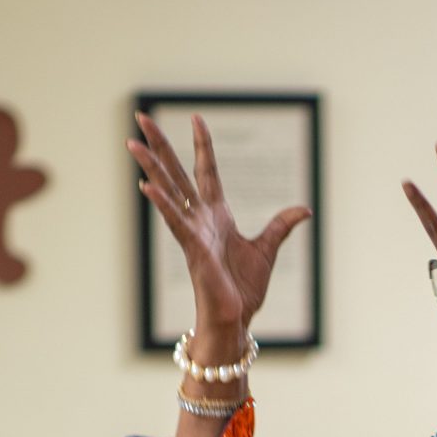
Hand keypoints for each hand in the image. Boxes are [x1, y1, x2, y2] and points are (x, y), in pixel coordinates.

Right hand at [128, 110, 310, 345]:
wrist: (236, 319)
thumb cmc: (244, 290)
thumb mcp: (267, 250)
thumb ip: (281, 226)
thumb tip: (305, 208)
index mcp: (216, 215)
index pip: (205, 170)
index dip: (202, 144)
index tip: (197, 117)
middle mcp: (200, 218)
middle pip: (176, 172)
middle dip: (160, 144)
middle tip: (141, 117)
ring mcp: (193, 232)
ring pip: (168, 191)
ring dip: (150, 166)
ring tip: (132, 142)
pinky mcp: (193, 250)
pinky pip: (175, 223)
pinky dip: (163, 204)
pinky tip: (147, 186)